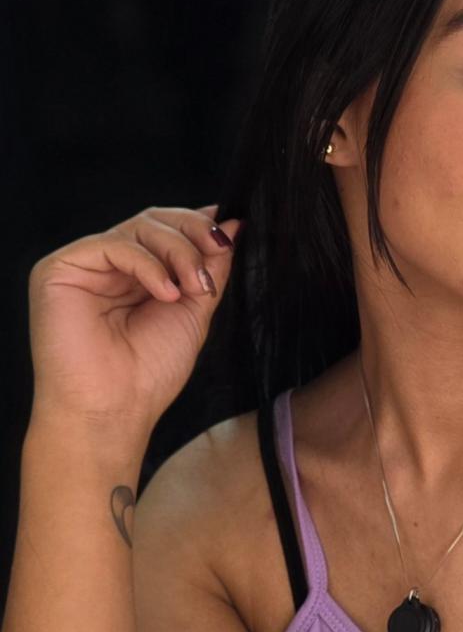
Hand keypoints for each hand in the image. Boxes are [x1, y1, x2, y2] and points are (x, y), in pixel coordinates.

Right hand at [28, 203, 242, 435]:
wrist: (113, 411)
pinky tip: (167, 293)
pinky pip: (113, 244)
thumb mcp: (194, 311)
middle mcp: (109, 266)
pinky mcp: (60, 269)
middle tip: (216, 259)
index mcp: (137, 275)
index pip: (167, 229)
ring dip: (180, 251)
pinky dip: (148, 264)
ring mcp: (85, 265)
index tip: (229, 235)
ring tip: (196, 286)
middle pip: (154, 220)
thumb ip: (210, 267)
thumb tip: (233, 223)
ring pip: (138, 227)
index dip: (198, 224)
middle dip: (194, 234)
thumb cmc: (148, 374)